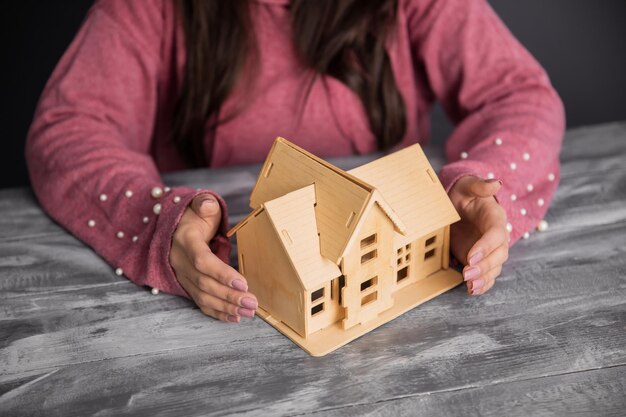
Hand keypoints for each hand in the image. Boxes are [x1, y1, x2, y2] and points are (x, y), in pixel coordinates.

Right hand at [170, 194, 257, 321]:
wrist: (176, 228)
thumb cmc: (194, 216)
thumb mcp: (199, 205)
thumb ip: (204, 204)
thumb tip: (207, 206)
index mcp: (185, 241)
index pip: (202, 261)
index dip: (222, 274)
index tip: (243, 283)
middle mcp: (180, 261)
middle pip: (205, 283)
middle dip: (229, 295)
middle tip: (252, 302)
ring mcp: (182, 275)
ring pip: (203, 296)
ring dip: (226, 307)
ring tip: (249, 312)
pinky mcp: (187, 285)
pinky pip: (200, 302)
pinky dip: (217, 312)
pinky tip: (235, 318)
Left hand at [448, 176, 508, 294]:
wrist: (457, 204)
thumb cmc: (463, 193)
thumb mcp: (467, 185)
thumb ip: (479, 185)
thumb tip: (496, 183)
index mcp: (495, 218)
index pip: (496, 234)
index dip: (486, 247)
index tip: (470, 257)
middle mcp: (496, 236)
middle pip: (498, 255)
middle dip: (484, 266)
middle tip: (467, 273)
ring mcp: (489, 250)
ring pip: (494, 268)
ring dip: (484, 279)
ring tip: (470, 286)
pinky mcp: (481, 259)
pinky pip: (487, 275)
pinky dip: (482, 284)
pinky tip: (472, 290)